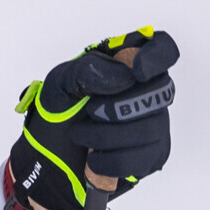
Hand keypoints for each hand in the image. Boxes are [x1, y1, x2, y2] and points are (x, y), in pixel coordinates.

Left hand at [8, 27, 177, 209]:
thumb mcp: (59, 84)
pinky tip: (93, 157)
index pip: (162, 49)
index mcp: (128, 66)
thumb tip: (124, 74)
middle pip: (158, 92)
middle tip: (89, 112)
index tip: (137, 71)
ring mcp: (155, 125)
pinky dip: (107, 160)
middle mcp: (149, 93)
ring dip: (103, 136)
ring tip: (81, 136)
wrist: (47, 159)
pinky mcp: (152, 156)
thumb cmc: (58, 115)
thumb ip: (86, 69)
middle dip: (114, 107)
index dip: (157, 56)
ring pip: (147, 129)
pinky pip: (139, 159)